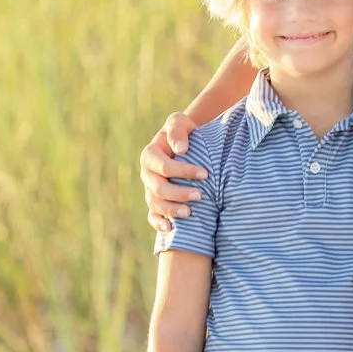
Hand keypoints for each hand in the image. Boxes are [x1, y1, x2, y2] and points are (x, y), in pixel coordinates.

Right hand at [142, 112, 206, 233]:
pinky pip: (152, 216)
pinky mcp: (155, 202)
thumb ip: (177, 130)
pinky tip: (171, 228)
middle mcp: (147, 174)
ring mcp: (149, 190)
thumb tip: (180, 149)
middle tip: (200, 195)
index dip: (183, 171)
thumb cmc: (183, 132)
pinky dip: (159, 223)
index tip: (205, 173)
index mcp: (150, 155)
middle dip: (179, 193)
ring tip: (190, 213)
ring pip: (155, 205)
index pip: (164, 166)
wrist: (184, 145)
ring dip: (171, 210)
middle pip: (158, 188)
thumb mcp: (179, 122)